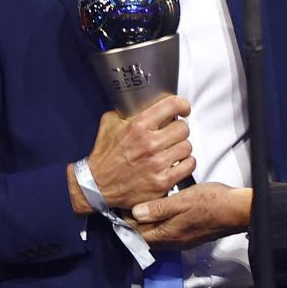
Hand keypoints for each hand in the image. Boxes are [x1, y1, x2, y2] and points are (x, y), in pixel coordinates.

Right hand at [74, 94, 194, 211]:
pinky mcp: (162, 182)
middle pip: (184, 128)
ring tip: (173, 149)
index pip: (172, 106)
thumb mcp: (110, 124)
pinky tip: (177, 162)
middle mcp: (149, 143)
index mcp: (138, 126)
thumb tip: (142, 102)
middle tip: (173, 134)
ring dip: (182, 147)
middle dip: (180, 129)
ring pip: (187, 146)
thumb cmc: (104, 155)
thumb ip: (127, 111)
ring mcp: (157, 164)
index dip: (182, 105)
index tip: (183, 109)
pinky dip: (186, 163)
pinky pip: (189, 165)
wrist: (98, 186)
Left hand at [131, 183, 252, 248]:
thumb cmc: (212, 202)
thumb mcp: (182, 200)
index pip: (138, 234)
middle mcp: (173, 242)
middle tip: (126, 206)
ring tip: (140, 207)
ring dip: (146, 225)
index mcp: (168, 234)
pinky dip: (158, 224)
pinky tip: (160, 212)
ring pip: (156, 236)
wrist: (238, 210)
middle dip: (133, 224)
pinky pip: (167, 234)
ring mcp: (183, 240)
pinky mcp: (190, 236)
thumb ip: (158, 208)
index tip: (120, 207)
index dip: (126, 222)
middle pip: (145, 237)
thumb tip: (135, 213)